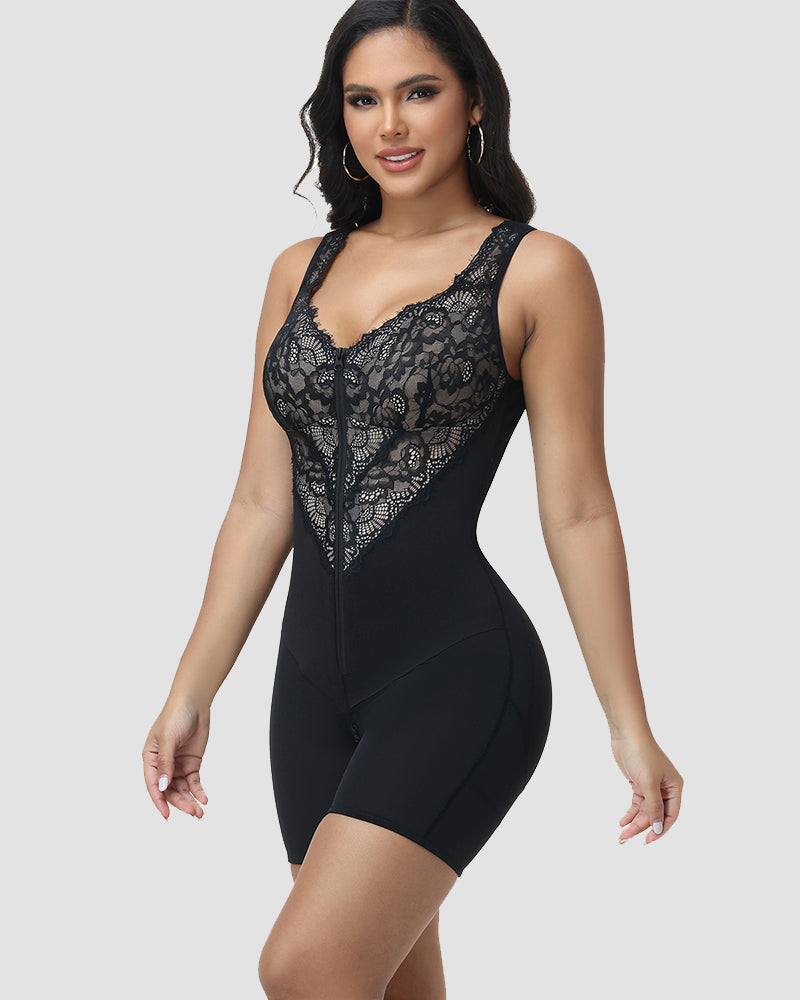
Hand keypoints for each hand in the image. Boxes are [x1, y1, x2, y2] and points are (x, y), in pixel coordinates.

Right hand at [142, 698, 209, 819]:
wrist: (194, 703)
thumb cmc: (175, 716)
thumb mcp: (168, 739)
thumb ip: (165, 763)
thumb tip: (162, 786)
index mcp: (150, 758)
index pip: (153, 784)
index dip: (159, 800)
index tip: (167, 814)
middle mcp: (162, 765)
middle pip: (169, 790)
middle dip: (180, 802)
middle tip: (192, 812)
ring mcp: (177, 765)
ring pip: (182, 789)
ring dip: (190, 800)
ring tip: (199, 811)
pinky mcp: (191, 763)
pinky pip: (193, 782)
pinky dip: (198, 791)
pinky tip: (203, 798)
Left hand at [610, 731, 682, 843]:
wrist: (626, 734)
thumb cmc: (642, 753)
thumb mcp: (649, 782)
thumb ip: (654, 807)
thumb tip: (657, 827)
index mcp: (675, 787)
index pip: (670, 815)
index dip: (660, 829)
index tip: (648, 840)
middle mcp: (665, 788)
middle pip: (655, 815)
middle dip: (642, 827)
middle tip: (627, 838)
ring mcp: (652, 786)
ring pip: (645, 811)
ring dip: (634, 822)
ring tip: (622, 834)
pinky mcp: (639, 783)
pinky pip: (637, 804)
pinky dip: (630, 813)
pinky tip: (623, 821)